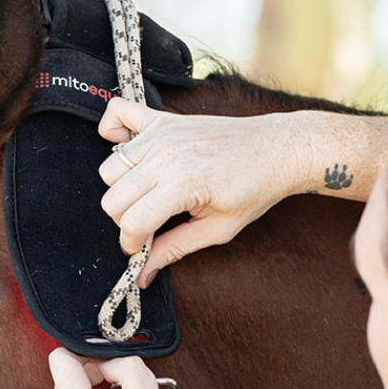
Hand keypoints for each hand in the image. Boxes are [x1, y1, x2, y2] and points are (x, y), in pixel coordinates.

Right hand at [98, 98, 309, 283]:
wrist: (277, 149)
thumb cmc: (254, 189)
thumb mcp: (218, 230)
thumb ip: (174, 249)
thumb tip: (143, 274)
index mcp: (182, 184)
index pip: (131, 222)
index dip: (132, 244)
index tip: (143, 248)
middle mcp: (166, 155)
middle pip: (113, 198)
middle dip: (125, 220)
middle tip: (149, 224)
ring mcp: (162, 133)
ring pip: (110, 168)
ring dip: (122, 188)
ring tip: (148, 195)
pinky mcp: (163, 119)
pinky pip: (116, 114)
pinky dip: (112, 132)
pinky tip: (129, 151)